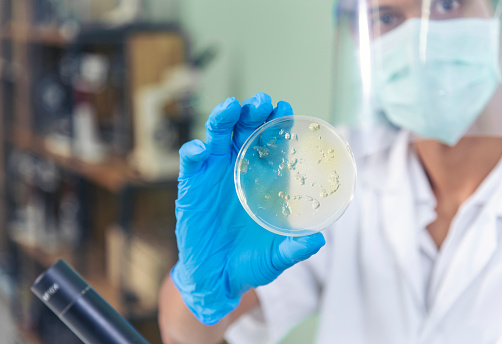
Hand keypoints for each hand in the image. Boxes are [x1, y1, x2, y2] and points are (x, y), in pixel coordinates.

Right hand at [171, 93, 325, 324]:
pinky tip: (200, 150)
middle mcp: (239, 169)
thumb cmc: (249, 263)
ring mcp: (214, 176)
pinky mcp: (192, 188)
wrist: (217, 278)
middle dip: (252, 113)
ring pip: (217, 138)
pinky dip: (193, 152)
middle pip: (245, 131)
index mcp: (263, 179)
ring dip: (222, 120)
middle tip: (262, 103)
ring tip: (230, 108)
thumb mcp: (276, 257)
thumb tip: (319, 239)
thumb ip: (294, 248)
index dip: (278, 124)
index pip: (272, 143)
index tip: (286, 109)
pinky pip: (191, 164)